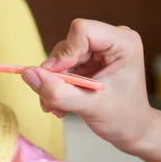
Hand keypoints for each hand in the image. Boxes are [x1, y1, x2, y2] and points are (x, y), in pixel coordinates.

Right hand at [22, 19, 153, 152]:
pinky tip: (61, 103)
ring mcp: (99, 49)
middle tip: (53, 100)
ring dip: (54, 83)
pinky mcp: (89, 59)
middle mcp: (111, 39)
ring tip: (57, 106)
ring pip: (61, 56)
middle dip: (57, 74)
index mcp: (123, 43)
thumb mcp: (89, 107)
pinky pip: (62, 65)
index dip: (65, 54)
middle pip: (68, 44)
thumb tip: (27, 74)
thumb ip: (58, 92)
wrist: (133, 130)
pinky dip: (57, 84)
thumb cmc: (122, 119)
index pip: (82, 31)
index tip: (57, 79)